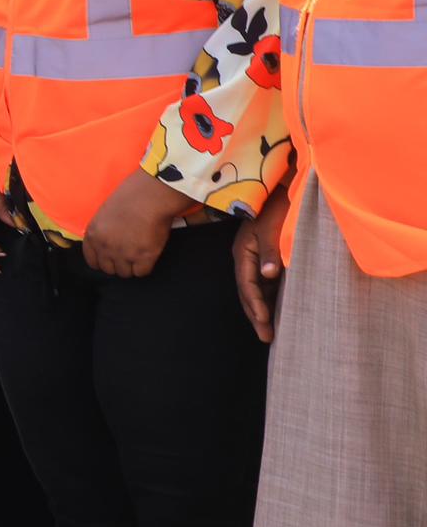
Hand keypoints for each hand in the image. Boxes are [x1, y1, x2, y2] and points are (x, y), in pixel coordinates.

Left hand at [81, 170, 193, 278]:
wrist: (150, 196)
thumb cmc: (129, 198)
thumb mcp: (104, 214)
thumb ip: (102, 232)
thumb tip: (107, 244)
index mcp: (93, 235)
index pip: (92, 260)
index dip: (102, 262)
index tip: (110, 261)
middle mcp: (105, 247)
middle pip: (108, 269)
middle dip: (117, 265)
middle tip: (127, 257)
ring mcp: (124, 253)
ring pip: (125, 273)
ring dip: (131, 267)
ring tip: (138, 256)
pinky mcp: (144, 257)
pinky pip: (141, 272)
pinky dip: (145, 267)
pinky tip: (148, 256)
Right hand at [233, 190, 290, 342]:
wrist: (282, 188)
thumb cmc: (278, 206)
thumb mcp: (273, 228)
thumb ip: (270, 251)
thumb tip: (268, 274)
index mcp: (244, 252)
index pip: (248, 286)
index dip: (256, 306)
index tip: (265, 324)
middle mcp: (246, 258)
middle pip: (248, 292)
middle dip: (256, 315)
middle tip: (266, 338)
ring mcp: (255, 257)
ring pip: (257, 289)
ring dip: (263, 309)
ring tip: (271, 329)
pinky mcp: (266, 256)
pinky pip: (266, 282)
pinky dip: (271, 298)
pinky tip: (279, 308)